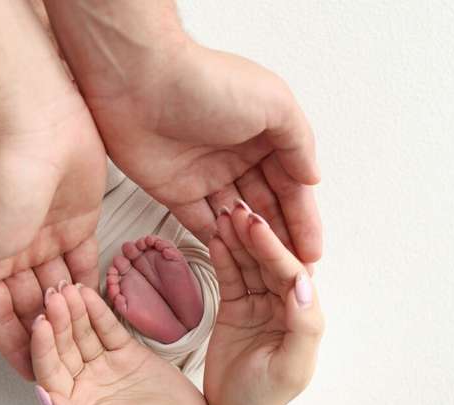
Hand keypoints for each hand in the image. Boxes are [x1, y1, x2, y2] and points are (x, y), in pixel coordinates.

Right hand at [0, 92, 106, 378]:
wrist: (34, 125)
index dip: (12, 345)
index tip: (32, 374)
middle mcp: (11, 250)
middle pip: (28, 305)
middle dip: (44, 333)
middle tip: (66, 362)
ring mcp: (46, 236)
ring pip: (57, 287)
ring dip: (67, 313)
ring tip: (85, 341)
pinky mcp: (78, 221)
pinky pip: (84, 263)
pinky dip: (89, 286)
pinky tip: (97, 309)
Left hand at [30, 283, 211, 404]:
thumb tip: (44, 399)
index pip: (49, 371)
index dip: (43, 347)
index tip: (41, 323)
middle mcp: (82, 382)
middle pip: (63, 347)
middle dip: (57, 321)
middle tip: (53, 296)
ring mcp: (102, 364)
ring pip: (82, 333)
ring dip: (74, 311)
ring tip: (68, 288)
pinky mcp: (124, 350)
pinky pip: (107, 327)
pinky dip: (97, 310)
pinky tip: (87, 293)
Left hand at [86, 40, 321, 261]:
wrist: (140, 82)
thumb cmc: (208, 84)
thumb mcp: (273, 103)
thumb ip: (298, 142)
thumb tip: (313, 177)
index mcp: (264, 134)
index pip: (291, 184)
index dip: (303, 218)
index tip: (312, 252)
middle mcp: (237, 155)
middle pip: (265, 205)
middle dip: (281, 238)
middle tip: (293, 273)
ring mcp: (206, 174)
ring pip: (235, 218)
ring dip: (251, 243)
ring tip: (266, 272)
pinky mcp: (174, 190)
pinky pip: (199, 222)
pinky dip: (217, 241)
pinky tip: (233, 262)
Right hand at [204, 200, 324, 404]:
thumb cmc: (265, 398)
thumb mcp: (290, 368)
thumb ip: (303, 326)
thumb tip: (306, 285)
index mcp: (303, 314)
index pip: (289, 272)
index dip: (273, 247)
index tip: (256, 226)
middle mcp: (282, 303)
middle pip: (268, 260)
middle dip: (253, 235)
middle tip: (236, 209)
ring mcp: (258, 302)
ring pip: (248, 263)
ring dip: (236, 239)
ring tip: (222, 214)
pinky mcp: (235, 305)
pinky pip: (229, 275)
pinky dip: (222, 256)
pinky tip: (214, 237)